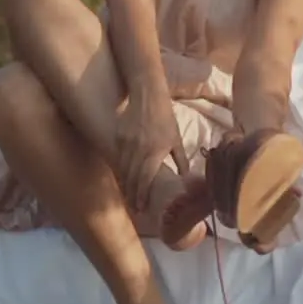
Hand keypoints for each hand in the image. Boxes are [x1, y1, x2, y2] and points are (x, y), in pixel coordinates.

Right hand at [116, 82, 189, 211]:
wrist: (147, 95)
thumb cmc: (165, 117)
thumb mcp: (176, 138)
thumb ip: (180, 159)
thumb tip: (184, 176)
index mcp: (154, 152)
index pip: (145, 180)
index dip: (142, 196)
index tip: (141, 208)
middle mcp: (138, 151)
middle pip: (132, 179)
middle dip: (132, 195)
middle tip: (135, 208)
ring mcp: (125, 144)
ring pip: (123, 170)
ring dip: (125, 185)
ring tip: (129, 197)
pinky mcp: (118, 138)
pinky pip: (118, 158)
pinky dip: (120, 170)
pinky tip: (123, 178)